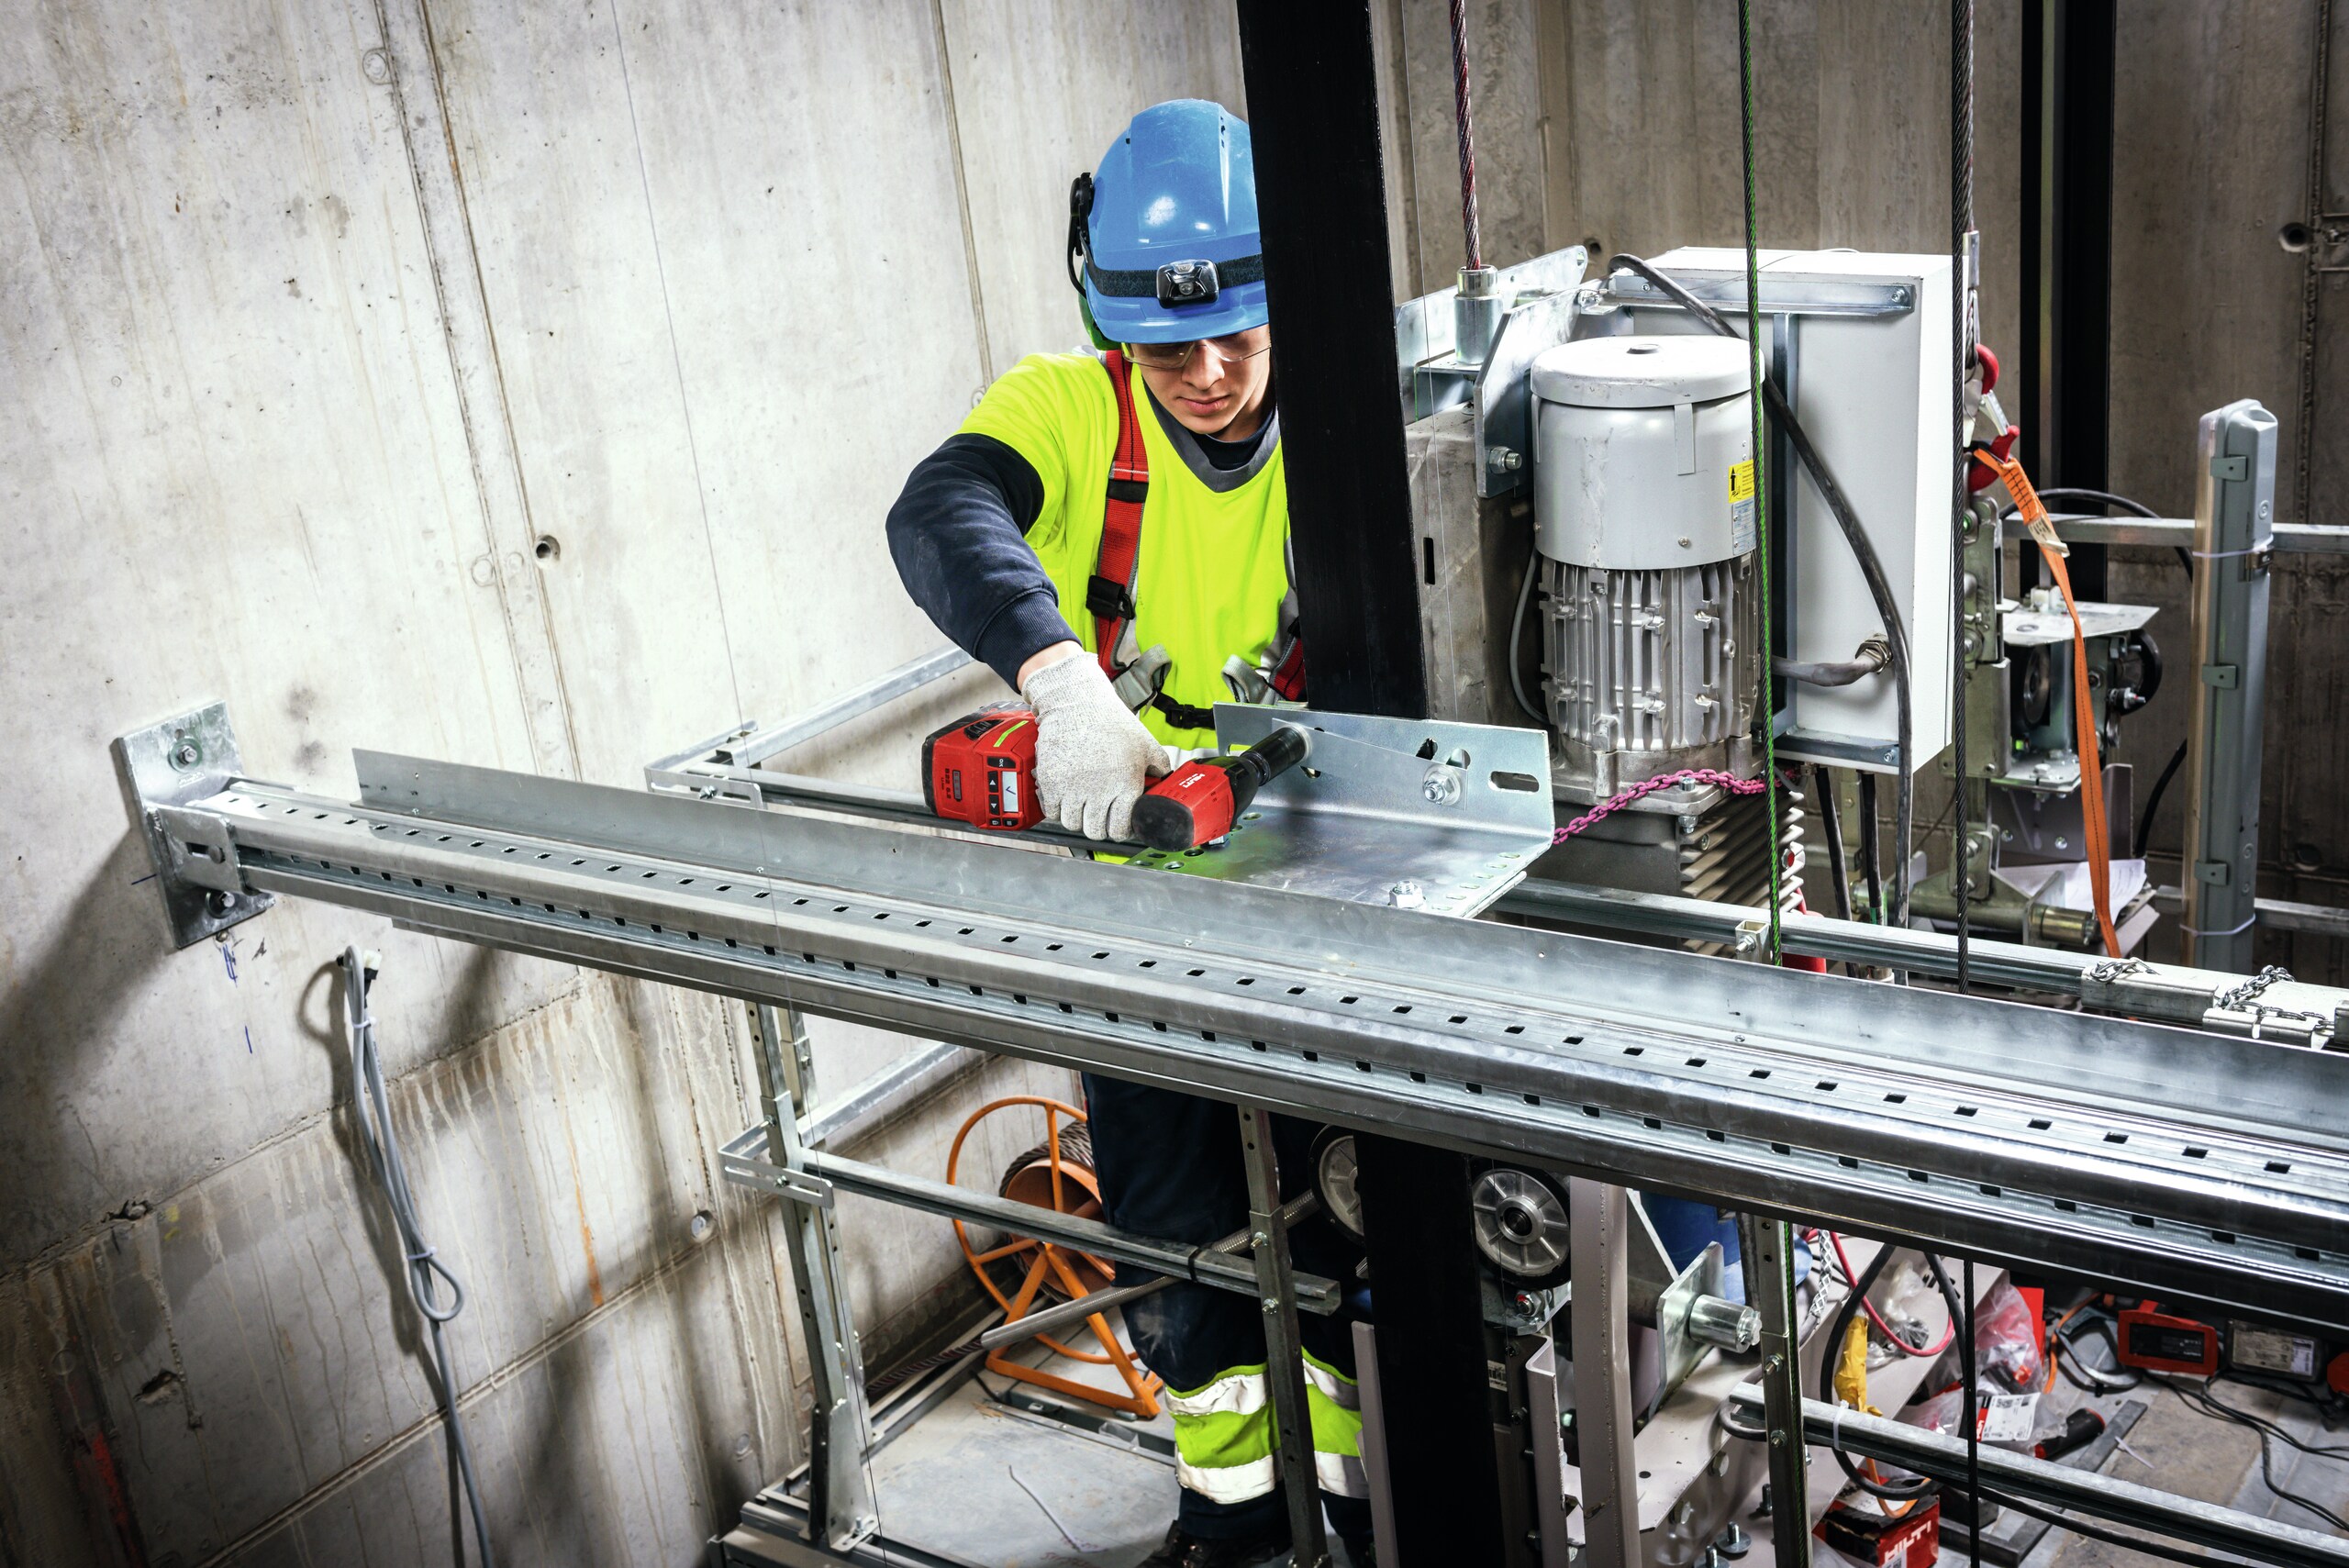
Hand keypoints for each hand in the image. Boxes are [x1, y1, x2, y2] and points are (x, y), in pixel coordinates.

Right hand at [1020, 653, 1170, 839]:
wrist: (1078, 703)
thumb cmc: (1111, 722)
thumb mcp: (1145, 743)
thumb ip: (1160, 767)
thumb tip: (1165, 782)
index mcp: (1125, 785)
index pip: (1120, 829)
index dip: (1119, 829)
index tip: (1116, 823)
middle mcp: (1099, 791)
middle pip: (1095, 830)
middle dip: (1098, 825)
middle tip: (1098, 813)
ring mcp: (1072, 788)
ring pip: (1072, 824)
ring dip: (1077, 817)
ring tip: (1082, 804)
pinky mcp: (1051, 782)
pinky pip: (1052, 811)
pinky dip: (1057, 807)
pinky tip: (1066, 796)